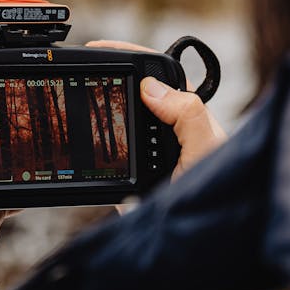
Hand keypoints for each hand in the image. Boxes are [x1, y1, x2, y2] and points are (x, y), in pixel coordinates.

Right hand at [86, 40, 226, 178]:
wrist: (197, 241)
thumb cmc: (217, 192)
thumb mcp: (206, 149)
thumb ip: (188, 115)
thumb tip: (152, 87)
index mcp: (187, 115)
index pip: (159, 74)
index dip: (132, 56)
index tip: (102, 48)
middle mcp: (164, 130)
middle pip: (131, 93)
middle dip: (106, 78)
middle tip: (79, 66)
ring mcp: (143, 153)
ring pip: (114, 121)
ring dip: (94, 109)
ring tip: (72, 92)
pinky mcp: (125, 177)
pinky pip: (102, 152)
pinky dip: (86, 141)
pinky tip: (75, 133)